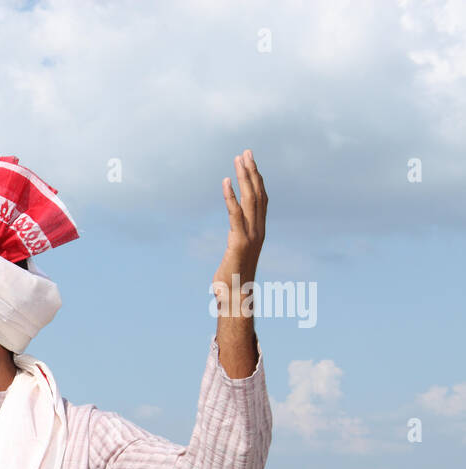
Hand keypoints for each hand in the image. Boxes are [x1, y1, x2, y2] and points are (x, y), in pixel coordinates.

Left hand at [211, 148, 266, 317]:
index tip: (250, 163)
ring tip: (238, 159)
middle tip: (246, 152)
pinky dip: (230, 197)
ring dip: (244, 177)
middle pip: (258, 194)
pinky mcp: (239, 241)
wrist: (236, 298)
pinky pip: (235, 214)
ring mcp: (251, 235)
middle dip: (252, 171)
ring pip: (250, 199)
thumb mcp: (233, 257)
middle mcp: (258, 230)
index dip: (257, 180)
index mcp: (258, 231)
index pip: (260, 199)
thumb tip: (227, 251)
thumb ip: (233, 247)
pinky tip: (225, 181)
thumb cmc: (232, 282)